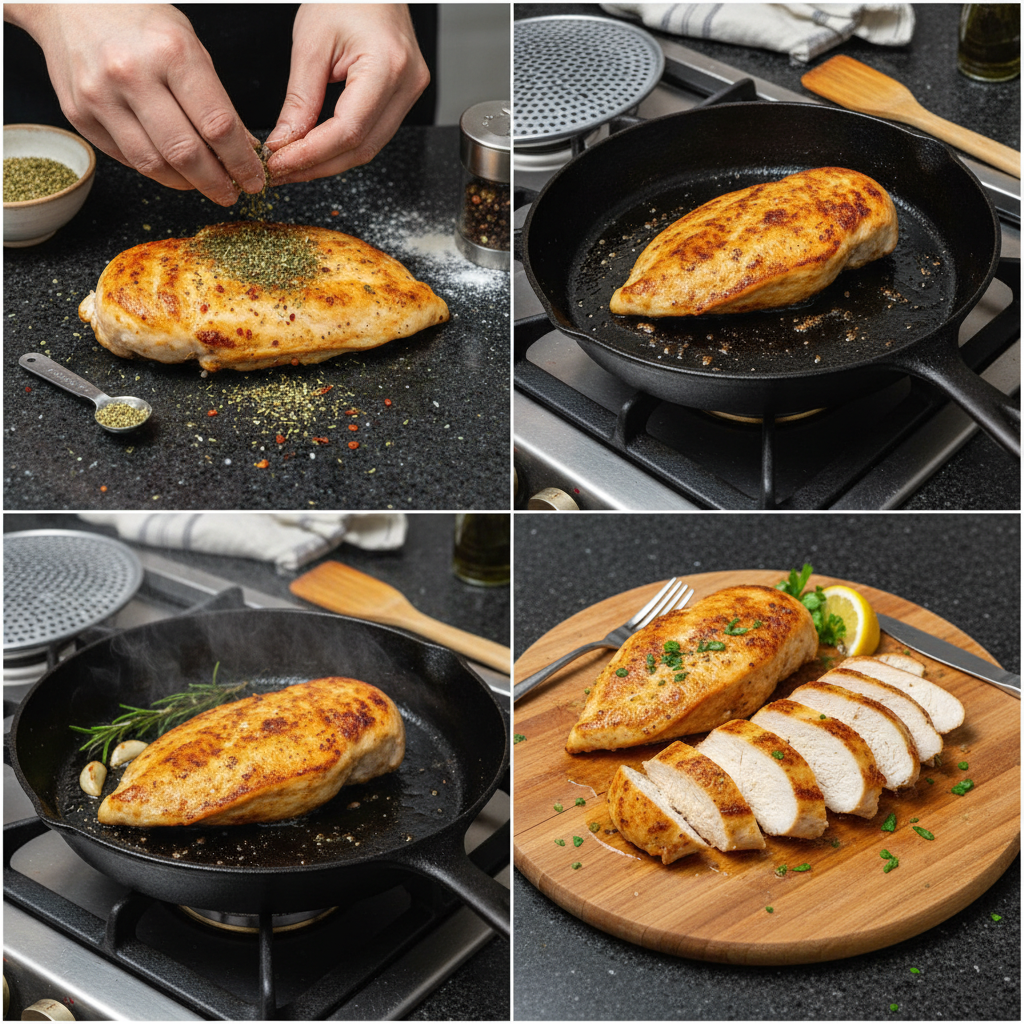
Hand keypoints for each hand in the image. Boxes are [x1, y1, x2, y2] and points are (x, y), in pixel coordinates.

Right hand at [5, 4, 264, 204]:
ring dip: (187, 184)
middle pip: (186, 154)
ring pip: (154, 165)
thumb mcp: (189, 46)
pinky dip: (156, 170)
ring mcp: (100, 97)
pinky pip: (127, 159)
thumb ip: (216, 100)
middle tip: (232, 194)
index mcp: (171, 52)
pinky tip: (172, 168)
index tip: (254, 179)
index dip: (241, 162)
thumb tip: (244, 149)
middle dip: (217, 183)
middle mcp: (132, 75)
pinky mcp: (80, 115)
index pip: (217, 125)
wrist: (69, 2)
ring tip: (204, 184)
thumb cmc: (139, 22)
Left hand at [264, 4, 428, 183]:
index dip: (312, 154)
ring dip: (328, 161)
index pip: (348, 130)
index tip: (280, 163)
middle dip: (317, 165)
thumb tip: (284, 143)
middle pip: (361, 147)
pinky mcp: (402, 98)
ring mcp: (410, 94)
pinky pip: (372, 134)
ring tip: (293, 164)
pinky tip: (315, 149)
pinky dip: (341, 146)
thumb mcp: (311, 43)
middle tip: (282, 172)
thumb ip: (300, 100)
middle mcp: (407, 85)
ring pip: (368, 147)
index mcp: (387, 67)